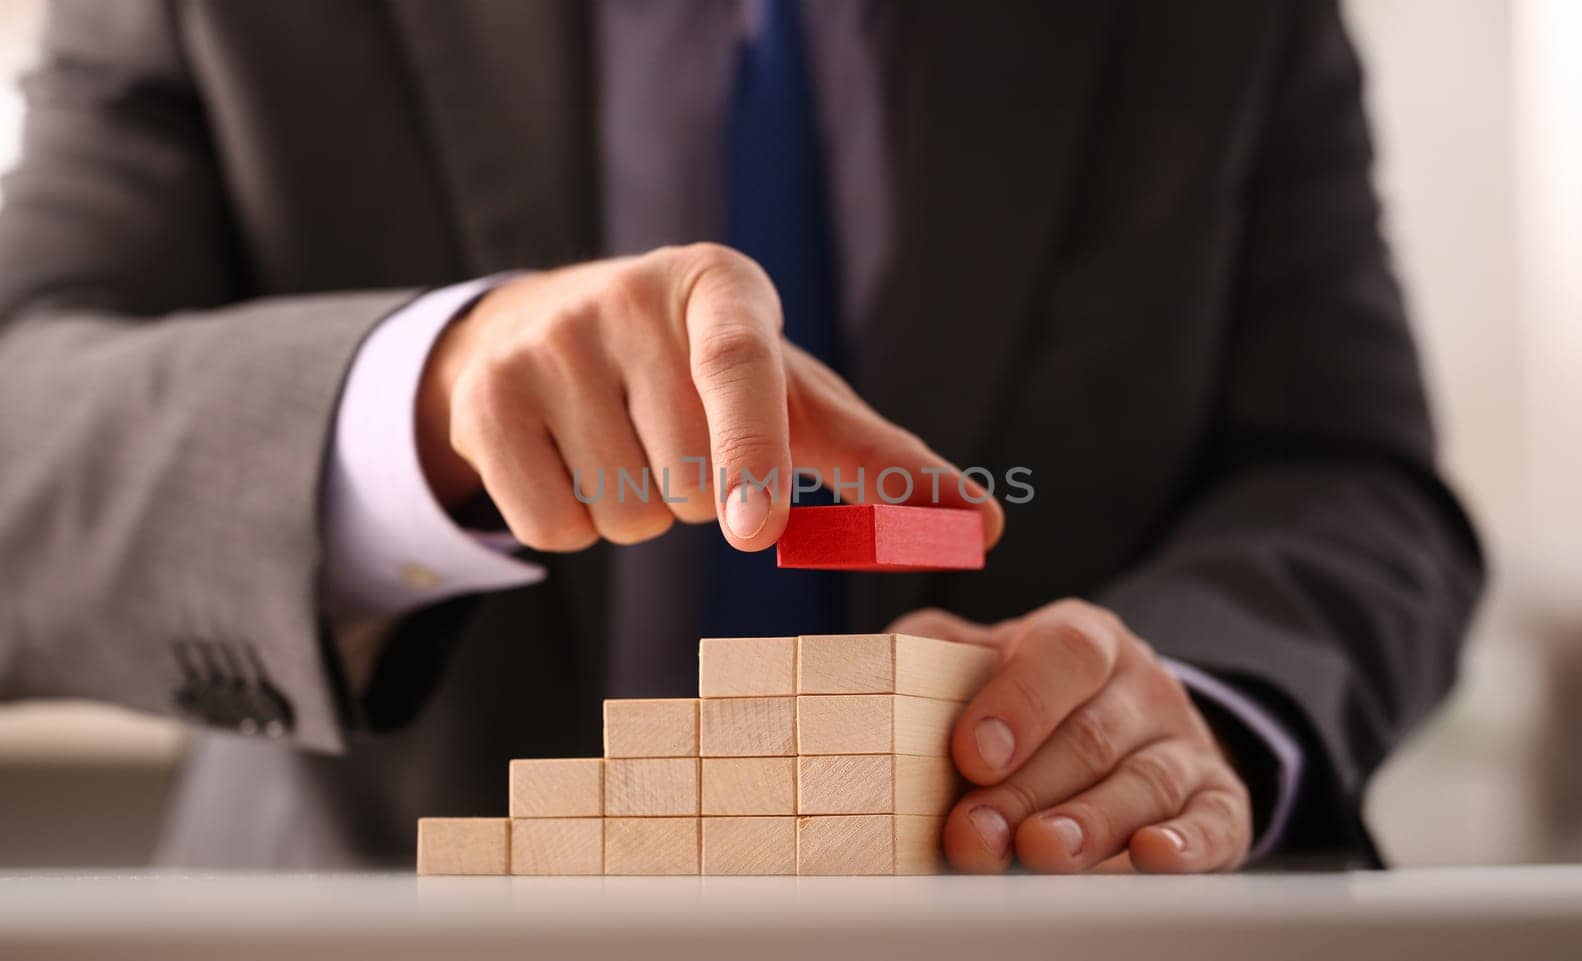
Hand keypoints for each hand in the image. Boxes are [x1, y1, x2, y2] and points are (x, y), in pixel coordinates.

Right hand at [416, 244, 1003, 551]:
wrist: (553, 331)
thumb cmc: (704, 377)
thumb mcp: (794, 398)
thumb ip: (883, 465)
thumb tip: (987, 530)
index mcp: (720, 288)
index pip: (740, 367)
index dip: (754, 451)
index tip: (759, 532)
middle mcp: (627, 298)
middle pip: (685, 482)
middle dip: (697, 498)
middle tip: (679, 444)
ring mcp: (546, 342)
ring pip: (621, 513)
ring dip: (638, 515)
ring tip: (625, 447)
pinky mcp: (484, 398)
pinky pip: (552, 529)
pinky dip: (574, 529)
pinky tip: (573, 466)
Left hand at [890, 600, 1252, 872]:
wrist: (1122, 721)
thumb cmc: (1025, 699)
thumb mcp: (979, 660)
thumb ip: (929, 658)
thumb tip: (869, 668)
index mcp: (1082, 638)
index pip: (1061, 654)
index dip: (1018, 703)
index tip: (971, 754)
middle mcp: (1141, 685)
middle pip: (1090, 736)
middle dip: (1027, 790)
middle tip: (975, 836)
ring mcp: (1184, 743)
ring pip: (1144, 783)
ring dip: (1090, 824)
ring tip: (1042, 854)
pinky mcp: (1219, 802)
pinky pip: (1211, 823)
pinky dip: (1186, 844)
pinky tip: (1152, 859)